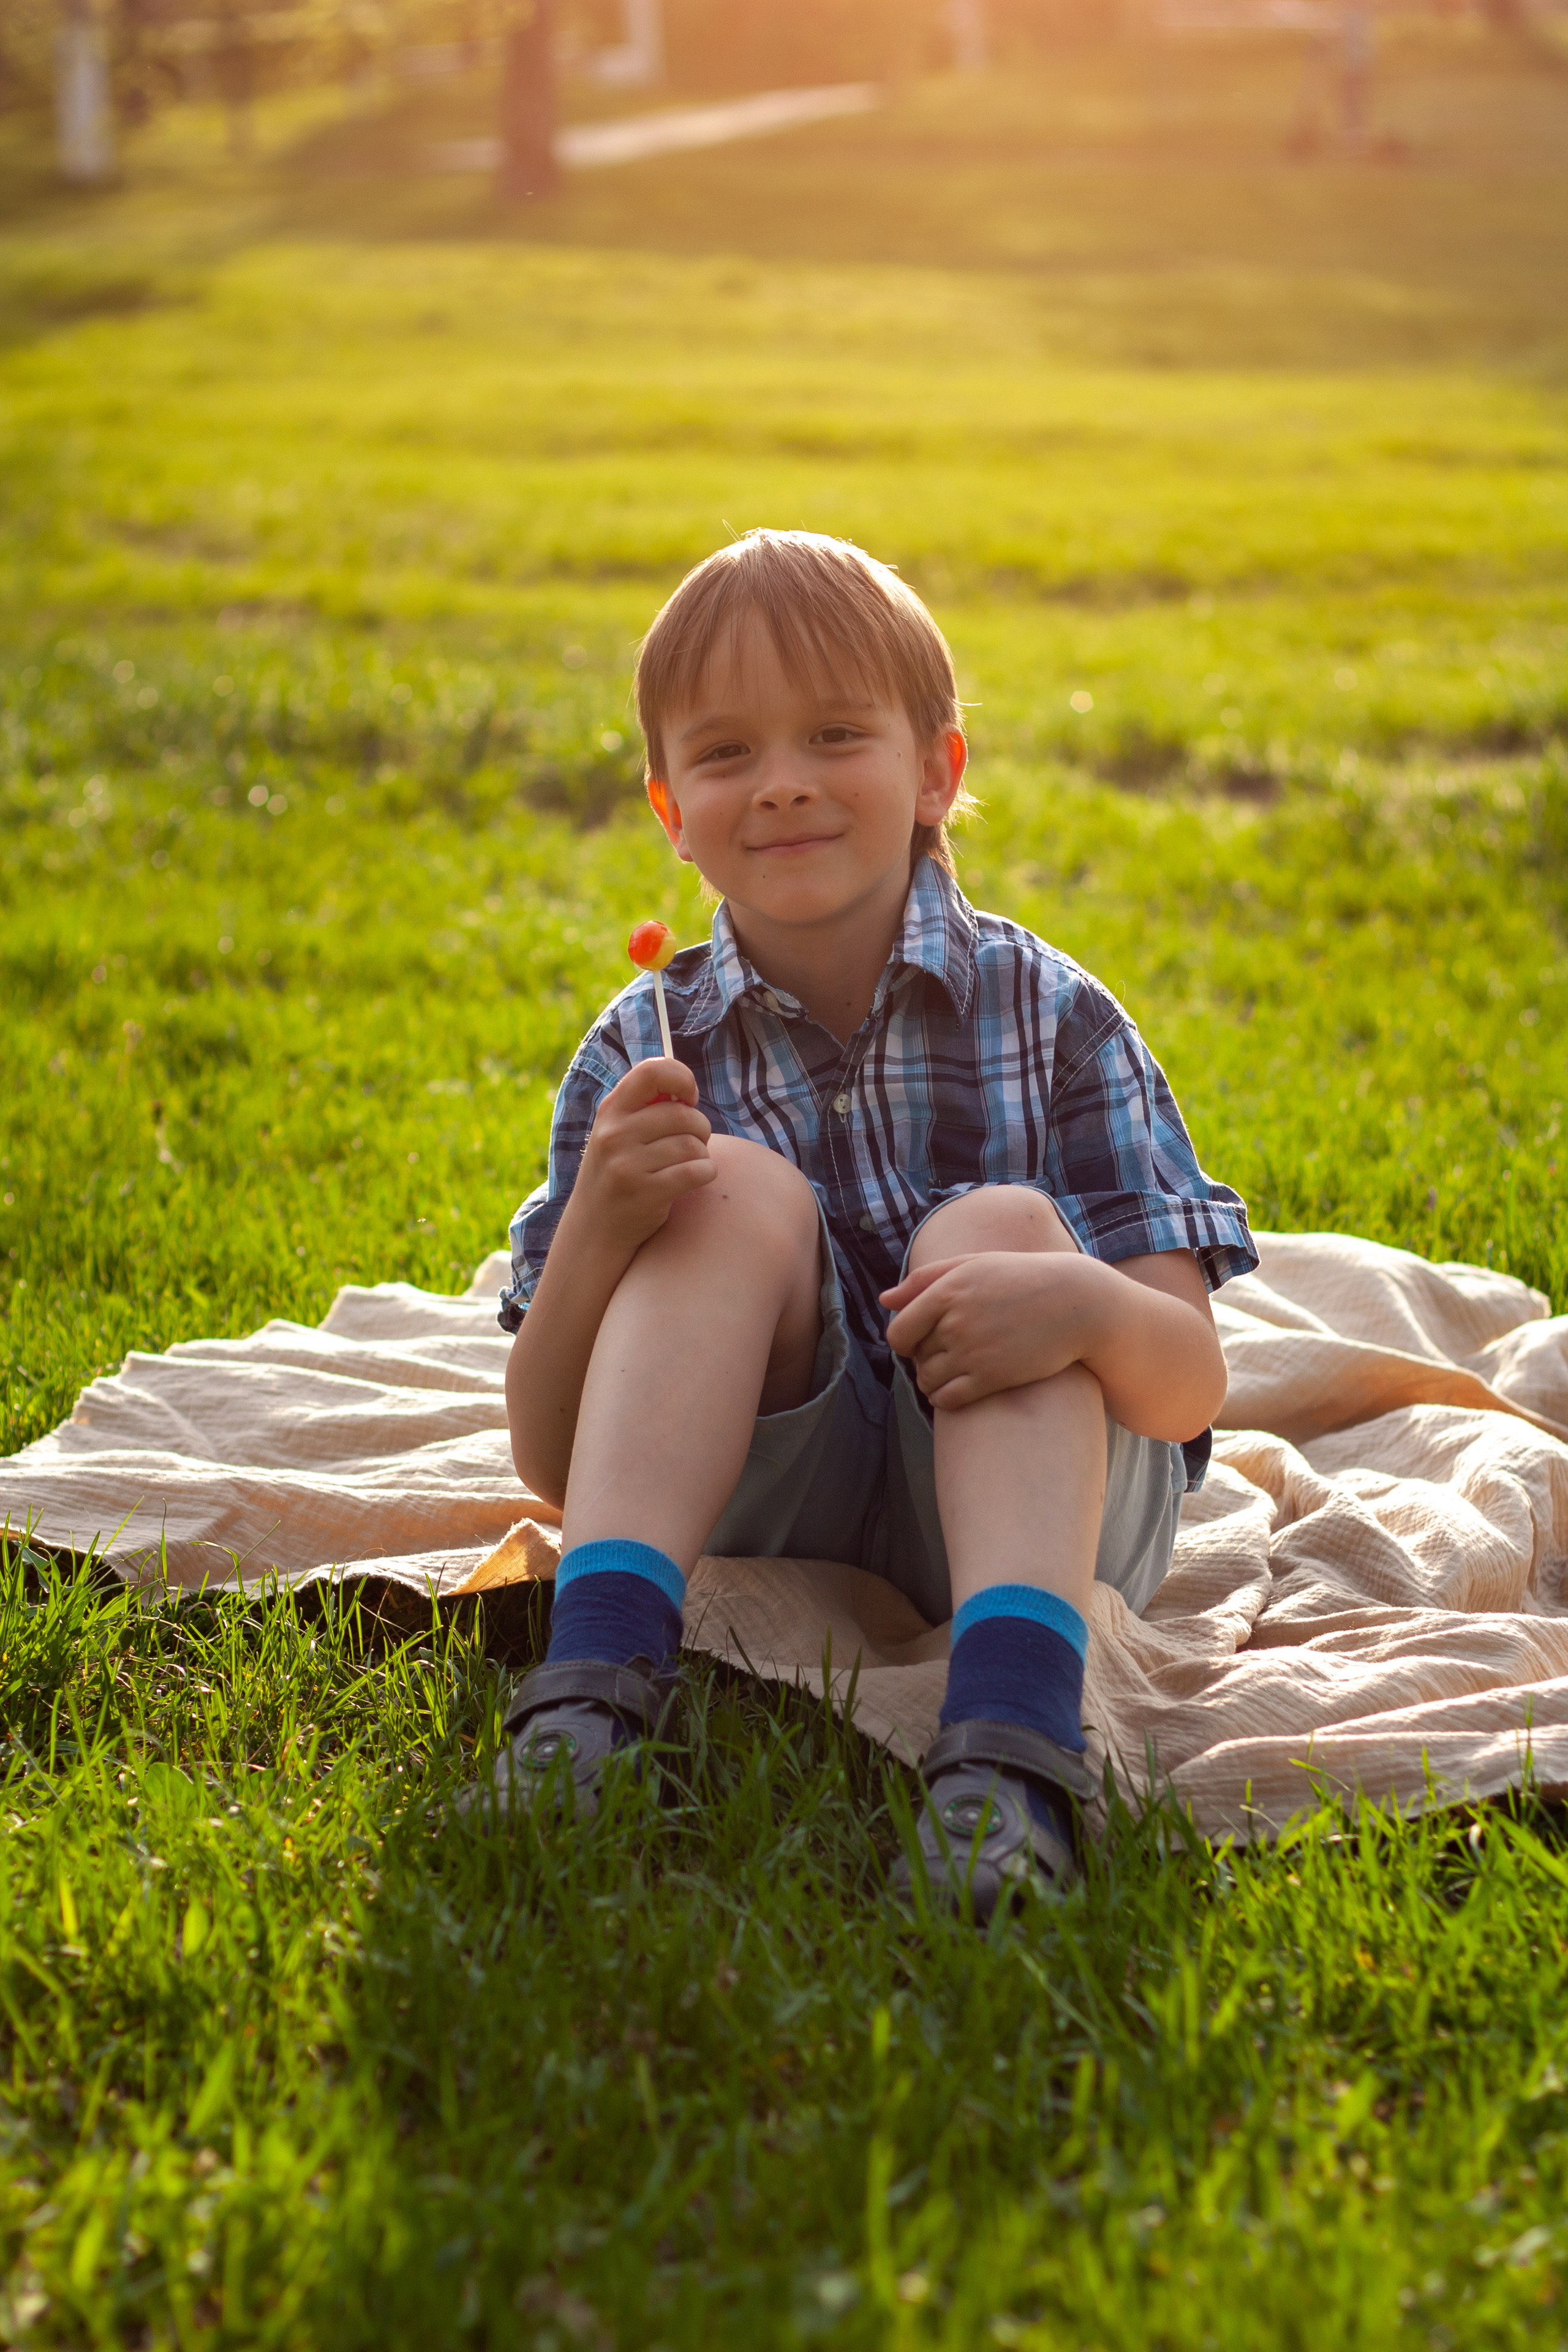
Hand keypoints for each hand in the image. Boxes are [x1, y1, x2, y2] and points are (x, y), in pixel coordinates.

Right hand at [569, 1057, 714, 1258]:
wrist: (593, 1229)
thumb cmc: (617, 1173)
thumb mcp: (617, 1133)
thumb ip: (644, 1107)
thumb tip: (685, 1085)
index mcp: (611, 1111)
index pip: (653, 1071)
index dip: (682, 1078)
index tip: (689, 1098)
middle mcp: (614, 1134)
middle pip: (683, 1114)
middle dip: (700, 1127)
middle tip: (694, 1142)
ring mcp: (626, 1164)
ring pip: (692, 1144)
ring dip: (702, 1154)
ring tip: (690, 1163)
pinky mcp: (644, 1193)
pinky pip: (697, 1171)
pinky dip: (707, 1172)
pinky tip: (698, 1177)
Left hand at [880, 1251, 1110, 1410]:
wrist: (1077, 1303)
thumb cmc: (1022, 1279)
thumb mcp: (973, 1265)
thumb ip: (925, 1279)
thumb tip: (884, 1299)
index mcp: (947, 1291)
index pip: (898, 1332)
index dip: (904, 1341)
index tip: (919, 1341)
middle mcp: (955, 1323)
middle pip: (915, 1357)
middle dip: (923, 1358)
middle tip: (947, 1352)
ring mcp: (973, 1352)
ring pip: (927, 1381)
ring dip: (933, 1381)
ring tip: (953, 1372)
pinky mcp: (992, 1378)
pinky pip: (948, 1400)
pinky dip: (944, 1399)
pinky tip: (958, 1390)